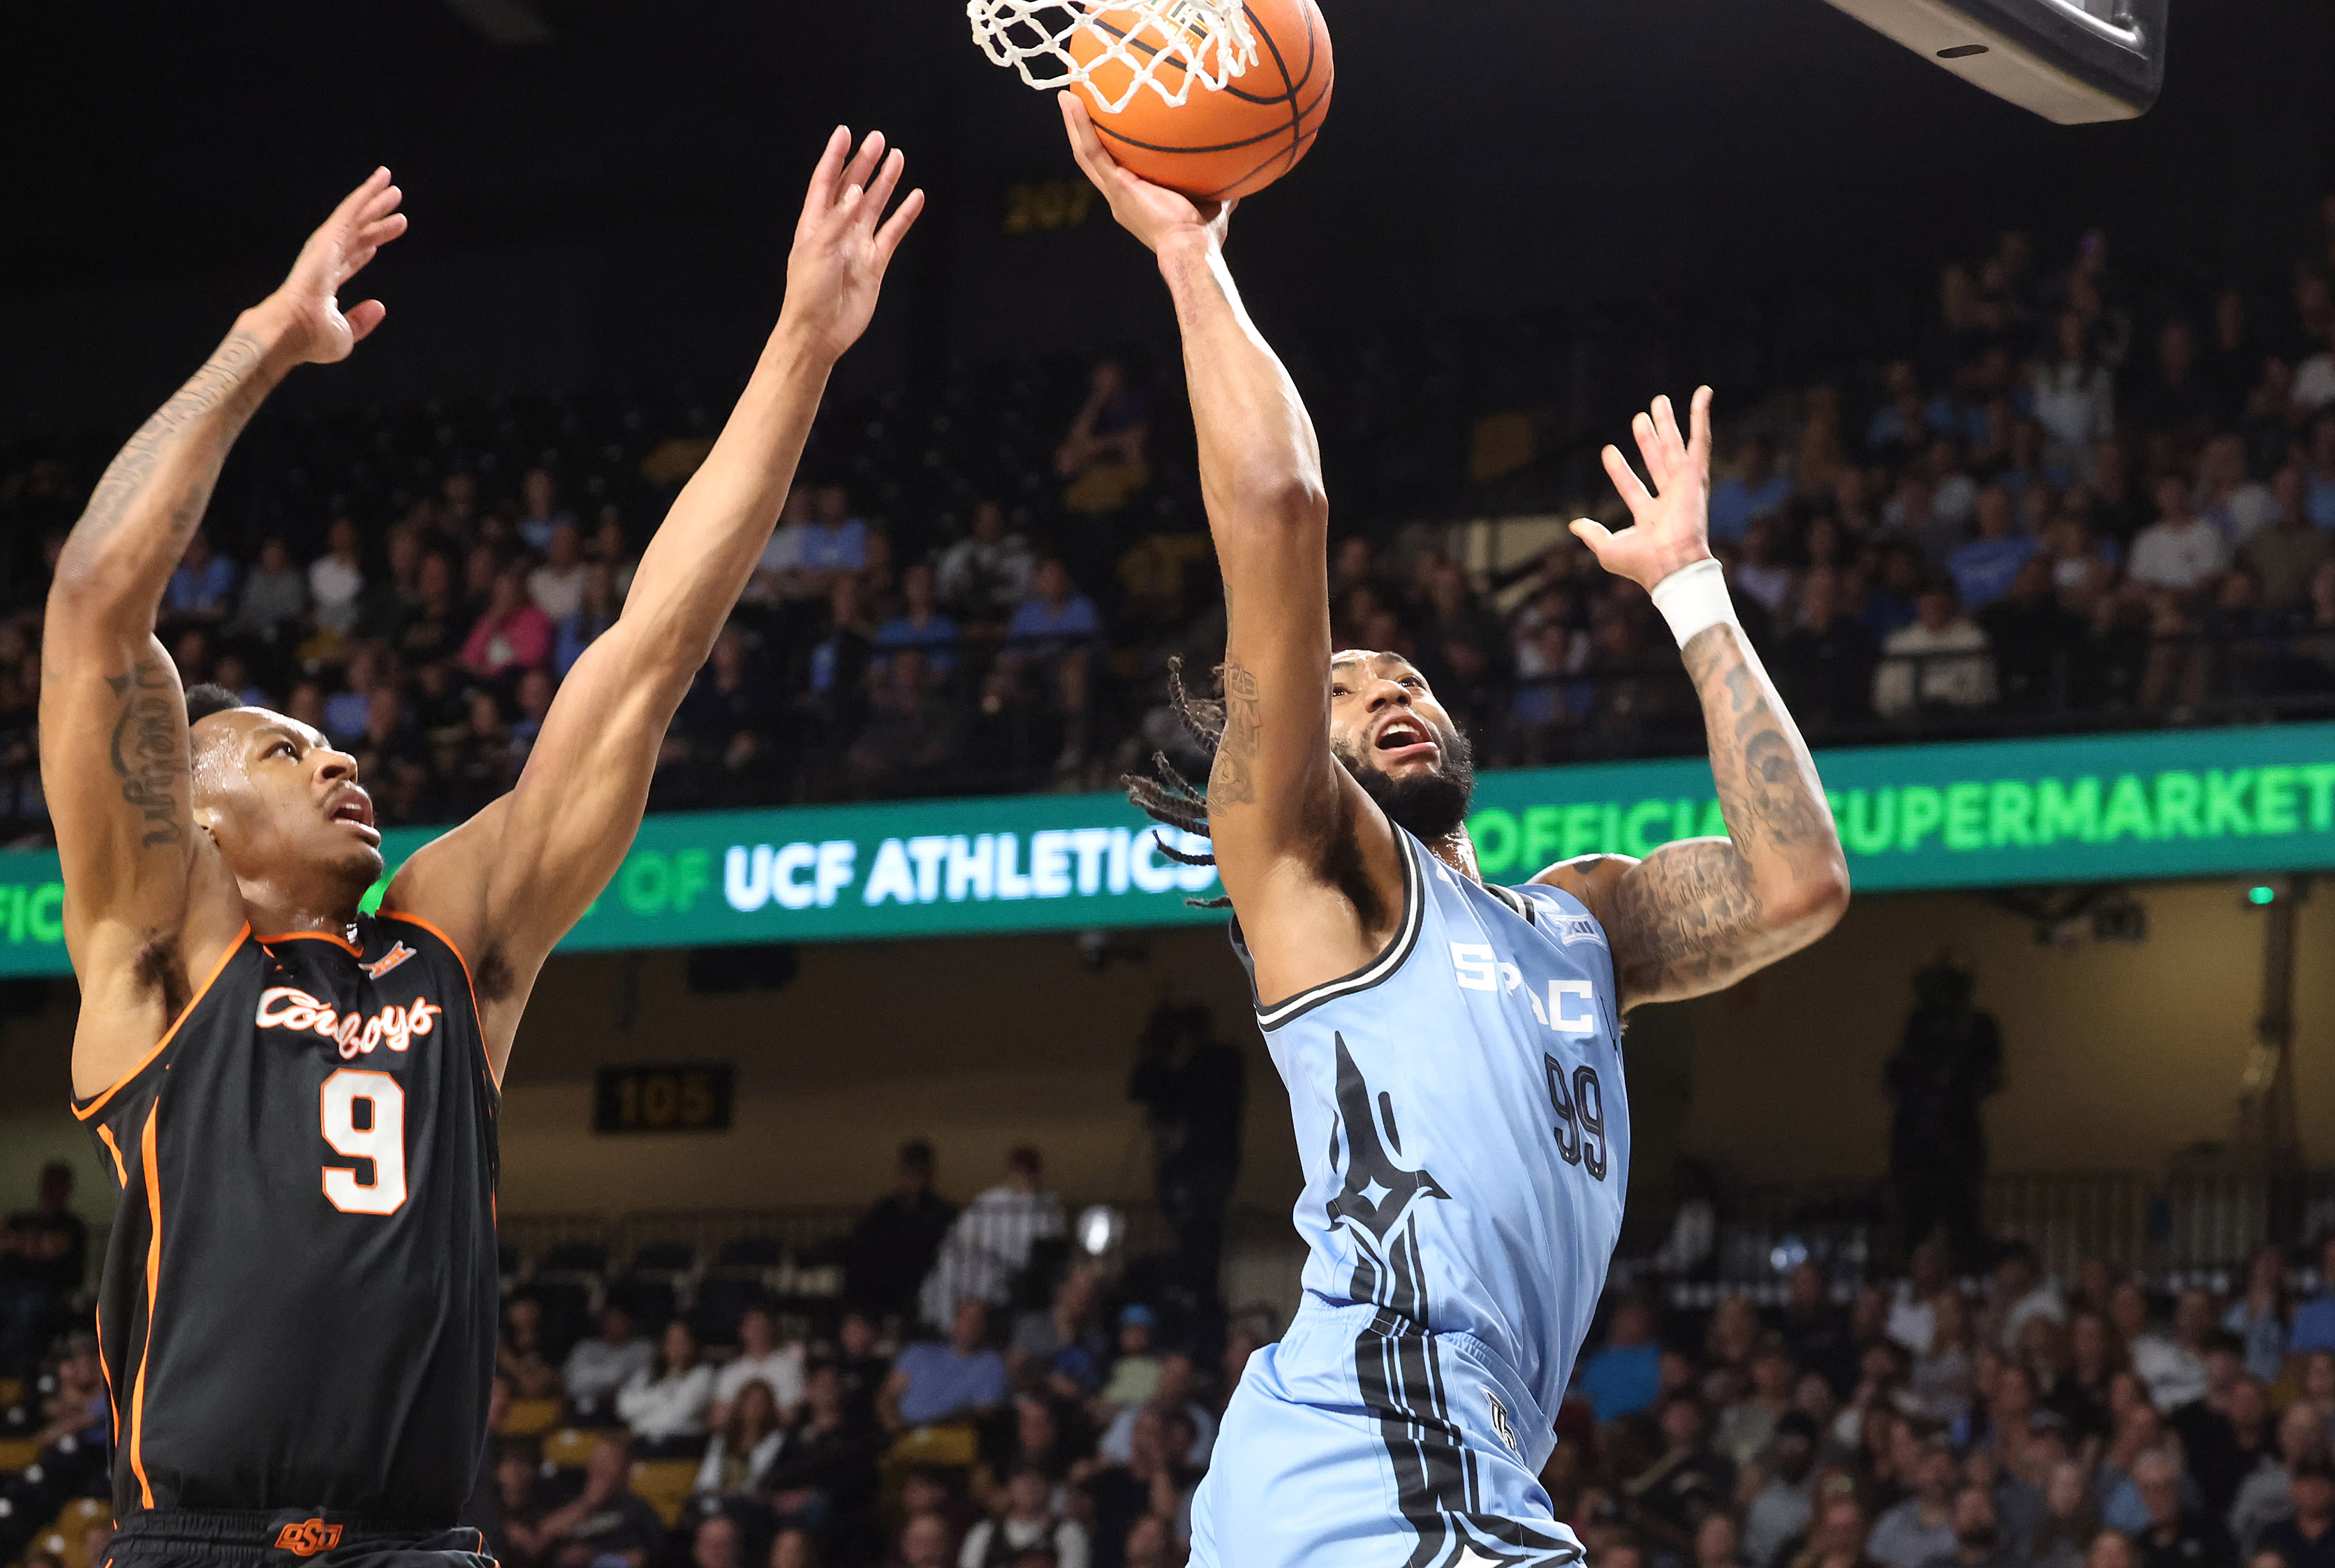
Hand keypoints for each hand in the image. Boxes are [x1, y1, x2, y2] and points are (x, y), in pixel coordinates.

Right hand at [258, 167, 408, 365]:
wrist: (293, 330)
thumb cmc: (312, 339)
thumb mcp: (345, 334)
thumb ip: (361, 321)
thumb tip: (380, 306)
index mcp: (325, 285)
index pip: (350, 262)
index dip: (365, 251)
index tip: (378, 245)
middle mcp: (324, 262)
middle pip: (357, 236)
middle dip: (375, 222)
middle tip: (396, 208)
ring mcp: (325, 248)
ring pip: (355, 218)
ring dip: (373, 201)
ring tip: (393, 188)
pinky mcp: (327, 238)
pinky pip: (351, 211)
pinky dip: (366, 194)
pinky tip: (380, 181)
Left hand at [778, 127, 924, 361]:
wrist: (820, 331)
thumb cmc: (808, 292)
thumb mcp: (817, 249)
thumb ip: (838, 219)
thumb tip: (855, 190)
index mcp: (814, 223)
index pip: (826, 182)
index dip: (835, 157)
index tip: (845, 132)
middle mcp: (837, 230)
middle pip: (853, 188)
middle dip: (864, 163)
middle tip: (878, 140)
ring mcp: (857, 245)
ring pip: (875, 206)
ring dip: (886, 183)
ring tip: (898, 158)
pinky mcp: (875, 263)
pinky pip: (893, 233)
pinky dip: (904, 216)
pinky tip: (915, 198)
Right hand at [1060, 92, 1231, 254]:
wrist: (1192, 248)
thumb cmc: (1203, 235)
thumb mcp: (1214, 201)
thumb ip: (1217, 182)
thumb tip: (1236, 164)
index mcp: (1136, 199)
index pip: (1118, 168)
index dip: (1110, 149)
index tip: (1110, 126)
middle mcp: (1120, 196)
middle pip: (1095, 158)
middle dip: (1084, 132)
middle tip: (1078, 103)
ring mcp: (1114, 191)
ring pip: (1086, 153)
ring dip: (1075, 124)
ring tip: (1067, 95)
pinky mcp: (1115, 186)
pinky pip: (1091, 151)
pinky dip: (1079, 125)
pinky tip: (1071, 100)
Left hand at [1569, 387, 1717, 591]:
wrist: (1669, 564)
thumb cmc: (1642, 564)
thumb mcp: (1608, 550)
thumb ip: (1592, 534)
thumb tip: (1574, 524)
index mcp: (1651, 517)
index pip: (1632, 486)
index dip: (1619, 470)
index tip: (1608, 450)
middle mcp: (1669, 500)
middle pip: (1656, 461)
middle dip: (1649, 439)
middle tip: (1640, 417)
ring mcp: (1684, 486)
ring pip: (1674, 446)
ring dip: (1668, 423)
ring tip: (1658, 401)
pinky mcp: (1696, 474)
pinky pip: (1700, 439)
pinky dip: (1702, 415)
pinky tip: (1703, 393)